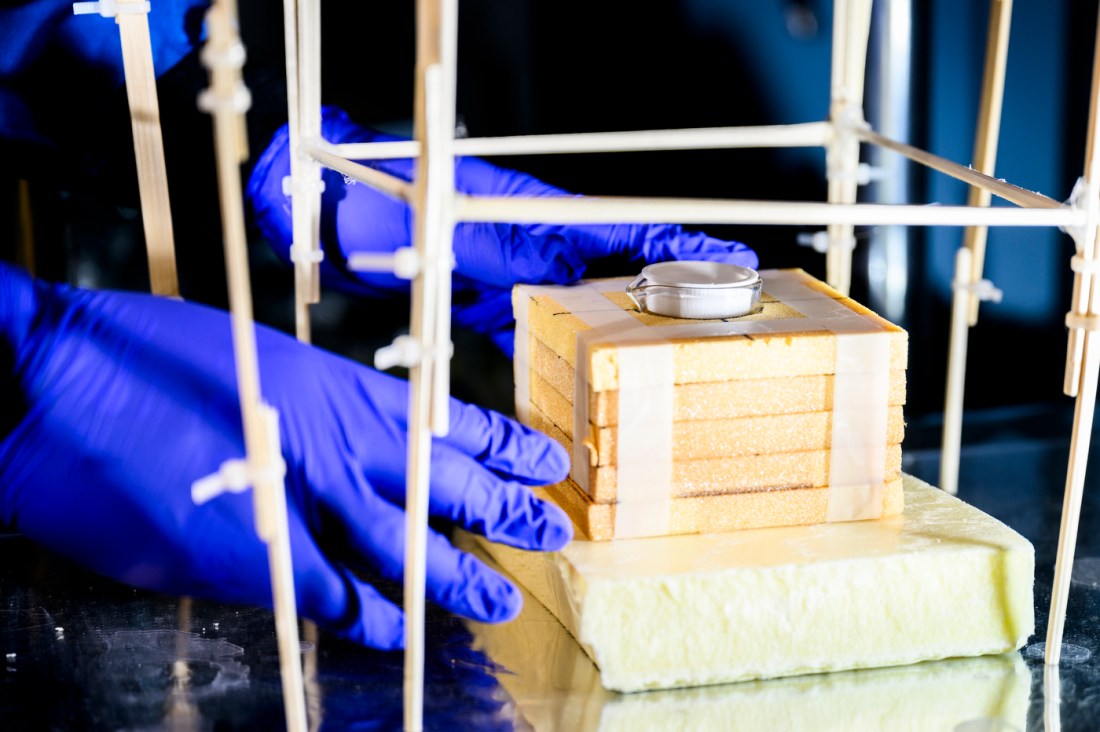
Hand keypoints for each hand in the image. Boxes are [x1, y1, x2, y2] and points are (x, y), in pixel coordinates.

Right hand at [0, 263, 570, 648]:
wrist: (69, 385)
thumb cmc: (151, 356)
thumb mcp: (255, 366)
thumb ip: (311, 410)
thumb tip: (338, 443)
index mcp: (341, 391)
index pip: (448, 421)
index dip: (503, 443)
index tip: (545, 458)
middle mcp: (340, 444)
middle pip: (449, 486)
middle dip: (506, 511)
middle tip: (554, 531)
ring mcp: (306, 501)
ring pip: (408, 547)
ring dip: (458, 576)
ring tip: (503, 599)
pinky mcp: (260, 554)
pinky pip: (337, 597)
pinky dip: (371, 616)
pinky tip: (401, 631)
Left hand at [246, 106, 758, 354]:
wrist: (345, 219)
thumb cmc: (395, 202)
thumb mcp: (466, 232)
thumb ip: (523, 254)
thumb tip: (577, 275)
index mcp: (547, 217)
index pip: (635, 229)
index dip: (688, 247)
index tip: (740, 263)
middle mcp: (544, 245)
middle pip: (624, 272)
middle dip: (674, 299)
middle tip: (724, 329)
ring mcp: (525, 274)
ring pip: (592, 305)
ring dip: (628, 332)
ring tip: (673, 362)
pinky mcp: (500, 301)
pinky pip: (549, 329)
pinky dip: (572, 350)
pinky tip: (592, 378)